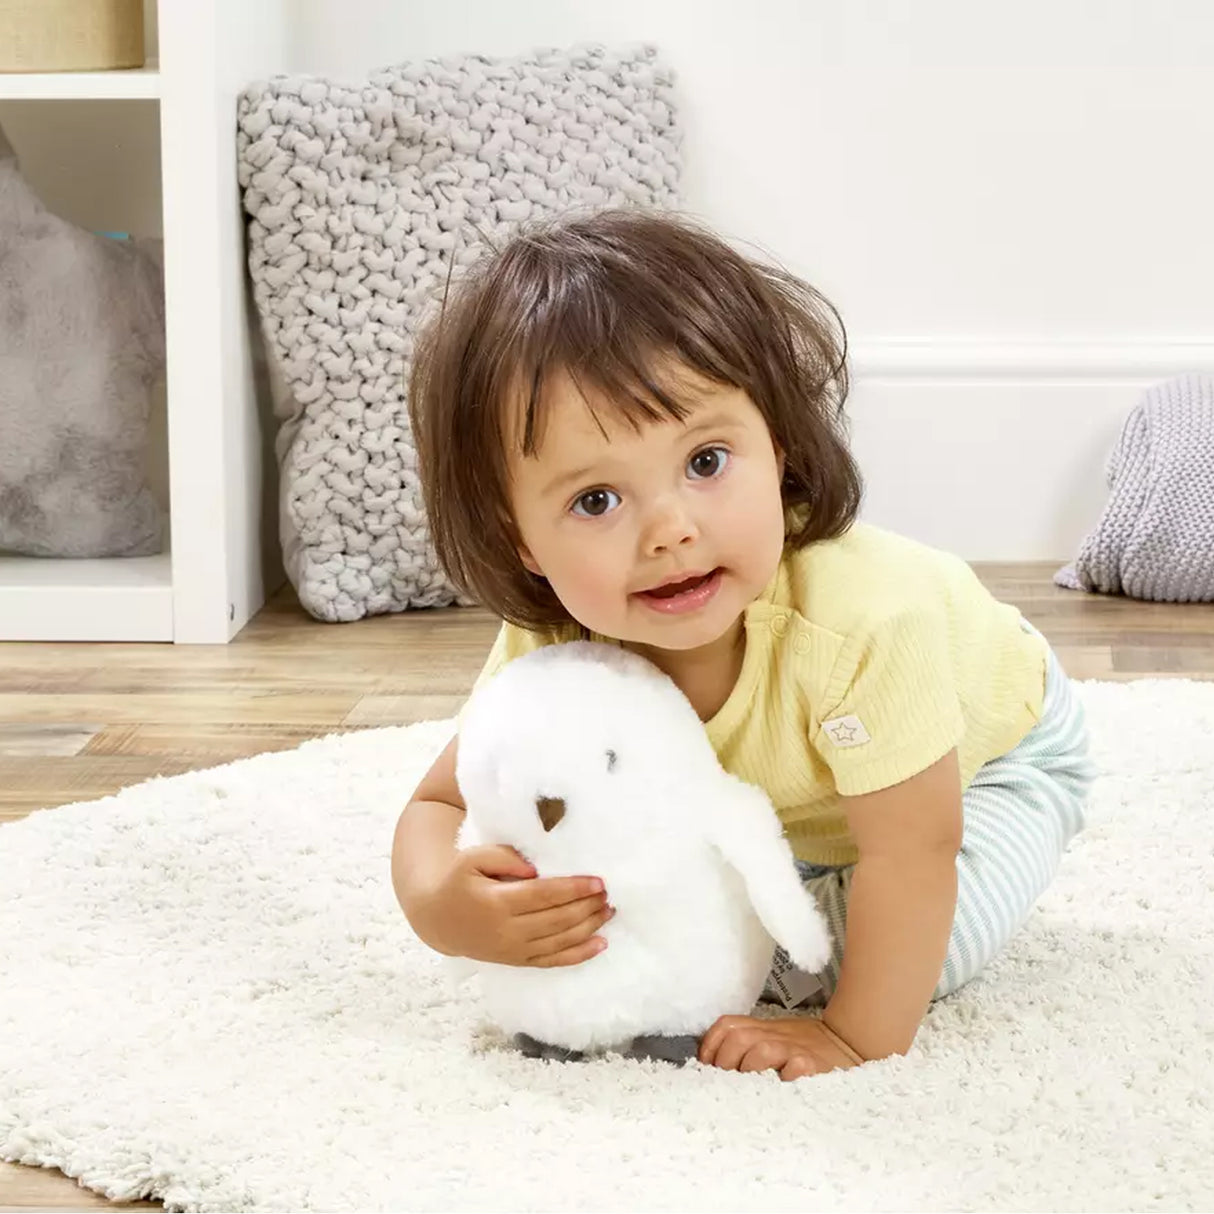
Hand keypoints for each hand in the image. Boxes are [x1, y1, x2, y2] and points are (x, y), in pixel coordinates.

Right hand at [412, 844, 613, 967]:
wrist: (438, 918)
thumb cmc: (459, 881)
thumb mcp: (472, 858)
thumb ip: (503, 857)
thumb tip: (534, 868)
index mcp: (497, 902)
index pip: (544, 896)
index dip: (574, 889)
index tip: (598, 881)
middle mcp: (507, 931)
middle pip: (557, 919)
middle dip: (587, 907)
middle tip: (609, 894)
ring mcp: (514, 950)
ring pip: (560, 941)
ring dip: (590, 927)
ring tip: (609, 911)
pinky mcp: (517, 961)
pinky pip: (553, 961)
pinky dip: (579, 954)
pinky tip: (601, 944)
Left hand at [698, 1014, 864, 1079]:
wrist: (850, 1041)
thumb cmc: (808, 1046)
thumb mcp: (776, 1036)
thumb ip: (750, 1042)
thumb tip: (714, 1060)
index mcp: (764, 1027)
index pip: (727, 1025)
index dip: (711, 1044)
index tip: (707, 1065)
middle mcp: (776, 1034)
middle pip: (738, 1038)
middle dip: (726, 1062)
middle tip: (727, 1083)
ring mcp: (795, 1049)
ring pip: (761, 1052)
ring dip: (750, 1070)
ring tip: (751, 1089)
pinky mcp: (814, 1066)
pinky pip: (794, 1069)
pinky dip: (784, 1078)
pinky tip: (781, 1088)